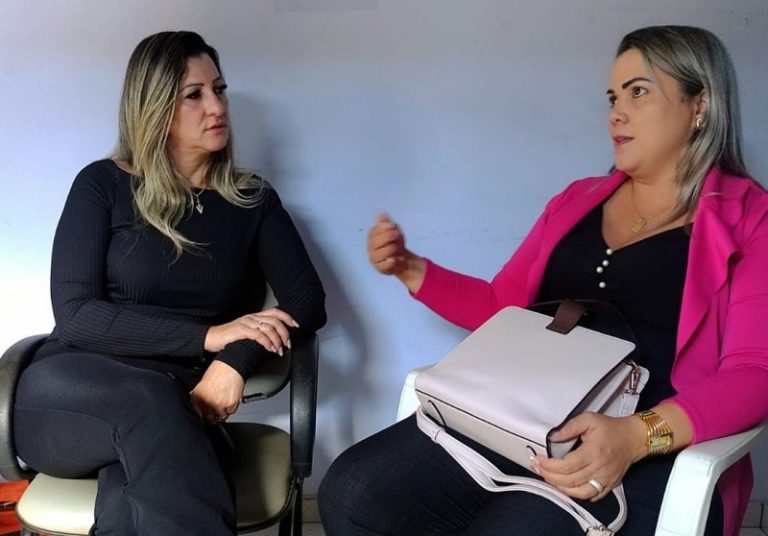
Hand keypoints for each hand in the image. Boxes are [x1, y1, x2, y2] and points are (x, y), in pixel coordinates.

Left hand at [189, 360, 244, 424]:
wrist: (231, 366)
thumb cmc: (218, 372)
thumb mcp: (202, 385)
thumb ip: (199, 398)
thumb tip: (199, 409)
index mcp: (197, 397)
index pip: (200, 415)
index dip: (205, 416)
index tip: (208, 415)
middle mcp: (207, 401)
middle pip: (210, 418)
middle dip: (214, 416)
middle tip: (219, 409)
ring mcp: (218, 404)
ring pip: (221, 417)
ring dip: (223, 412)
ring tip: (225, 402)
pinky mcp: (230, 405)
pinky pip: (231, 412)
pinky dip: (232, 408)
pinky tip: (230, 399)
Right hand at [205, 307, 297, 353]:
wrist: (211, 338)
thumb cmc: (229, 337)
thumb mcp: (247, 332)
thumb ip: (259, 332)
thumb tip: (274, 340)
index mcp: (254, 316)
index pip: (275, 312)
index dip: (287, 317)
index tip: (296, 325)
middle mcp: (252, 317)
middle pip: (275, 320)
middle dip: (285, 333)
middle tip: (287, 344)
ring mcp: (246, 323)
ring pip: (269, 328)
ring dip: (277, 340)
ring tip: (279, 350)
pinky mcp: (241, 330)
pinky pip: (259, 335)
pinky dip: (268, 343)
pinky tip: (270, 349)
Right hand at [367, 213, 424, 291]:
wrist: (401, 259)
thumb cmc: (395, 243)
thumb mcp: (393, 230)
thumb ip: (386, 222)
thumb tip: (380, 214)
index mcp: (371, 236)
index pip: (377, 229)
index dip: (388, 228)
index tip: (394, 229)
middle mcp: (370, 247)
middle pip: (381, 239)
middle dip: (392, 238)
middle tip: (398, 239)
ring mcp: (373, 258)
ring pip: (387, 250)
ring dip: (395, 249)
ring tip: (397, 250)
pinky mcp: (379, 268)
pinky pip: (388, 263)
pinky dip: (395, 260)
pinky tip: (396, 259)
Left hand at [532, 412, 646, 500]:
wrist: (634, 438)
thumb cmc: (610, 428)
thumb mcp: (588, 419)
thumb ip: (569, 427)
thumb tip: (552, 437)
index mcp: (593, 452)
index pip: (567, 465)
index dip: (549, 465)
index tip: (537, 460)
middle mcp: (599, 469)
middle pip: (570, 480)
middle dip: (549, 476)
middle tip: (537, 468)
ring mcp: (605, 480)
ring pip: (580, 492)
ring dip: (560, 488)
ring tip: (548, 478)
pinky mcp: (609, 485)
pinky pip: (591, 496)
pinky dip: (576, 494)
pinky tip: (565, 486)